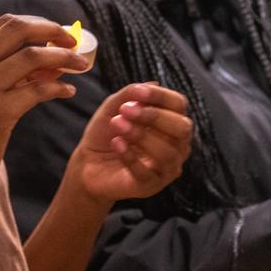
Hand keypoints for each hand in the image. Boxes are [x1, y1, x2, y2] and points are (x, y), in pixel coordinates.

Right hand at [0, 15, 86, 201]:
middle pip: (19, 29)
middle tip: (74, 41)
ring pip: (33, 56)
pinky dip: (59, 88)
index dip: (38, 23)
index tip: (58, 33)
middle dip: (53, 30)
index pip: (6, 23)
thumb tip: (52, 53)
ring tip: (81, 66)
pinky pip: (38, 89)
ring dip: (64, 58)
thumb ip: (7, 70)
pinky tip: (68, 92)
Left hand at [65, 83, 191, 206]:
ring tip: (117, 125)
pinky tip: (116, 144)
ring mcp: (166, 168)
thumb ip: (130, 94)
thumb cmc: (107, 132)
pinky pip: (147, 172)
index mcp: (171, 122)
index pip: (179, 105)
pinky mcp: (151, 186)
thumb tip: (152, 84)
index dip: (161, 96)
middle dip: (154, 116)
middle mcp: (176, 145)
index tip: (137, 92)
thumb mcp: (114, 107)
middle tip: (125, 109)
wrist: (88, 163)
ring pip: (167, 153)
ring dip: (140, 135)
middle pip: (182, 128)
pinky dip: (130, 156)